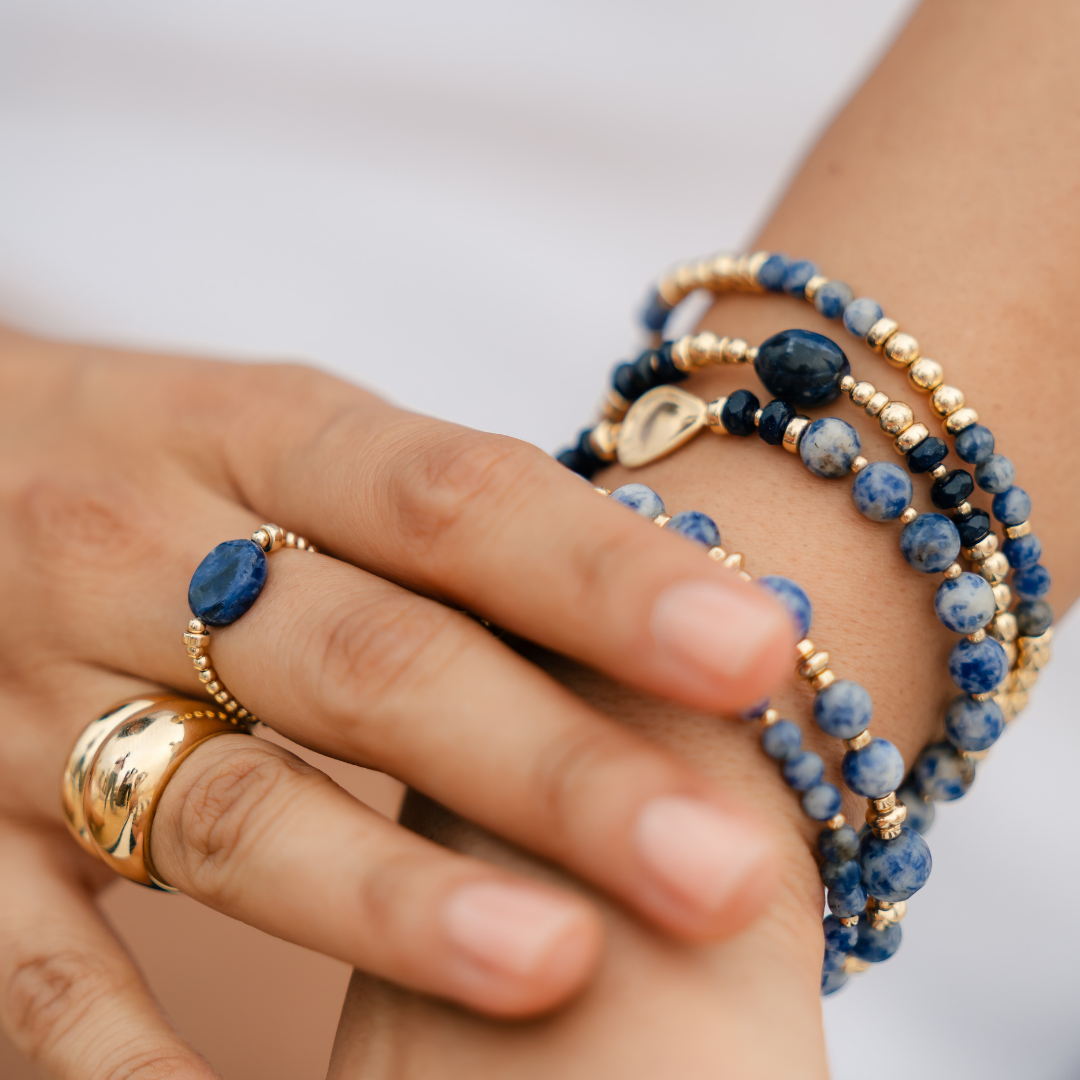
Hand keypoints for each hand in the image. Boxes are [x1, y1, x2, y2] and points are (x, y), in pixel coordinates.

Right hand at [0, 325, 793, 1076]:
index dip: (608, 576)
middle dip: (553, 770)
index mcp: (255, 434)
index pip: (456, 499)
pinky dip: (138, 1056)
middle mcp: (145, 553)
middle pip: (375, 666)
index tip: (759, 650)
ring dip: (398, 902)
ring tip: (555, 966)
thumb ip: (432, 512)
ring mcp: (37, 695)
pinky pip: (41, 962)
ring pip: (239, 814)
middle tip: (721, 865)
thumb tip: (652, 589)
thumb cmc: (155, 456)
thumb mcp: (277, 432)